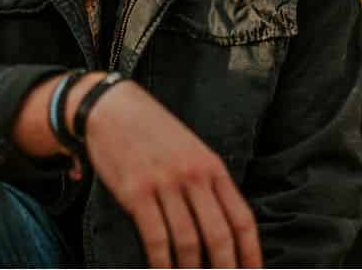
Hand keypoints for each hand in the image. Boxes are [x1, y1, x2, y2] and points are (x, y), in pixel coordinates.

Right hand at [81, 77, 261, 268]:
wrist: (111, 108)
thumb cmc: (152, 132)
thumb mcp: (191, 151)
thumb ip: (208, 185)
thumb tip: (222, 231)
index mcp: (212, 167)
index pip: (242, 219)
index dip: (250, 253)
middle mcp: (193, 175)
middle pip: (219, 235)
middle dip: (224, 269)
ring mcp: (165, 183)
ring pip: (188, 242)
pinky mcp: (137, 192)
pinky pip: (156, 238)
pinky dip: (162, 264)